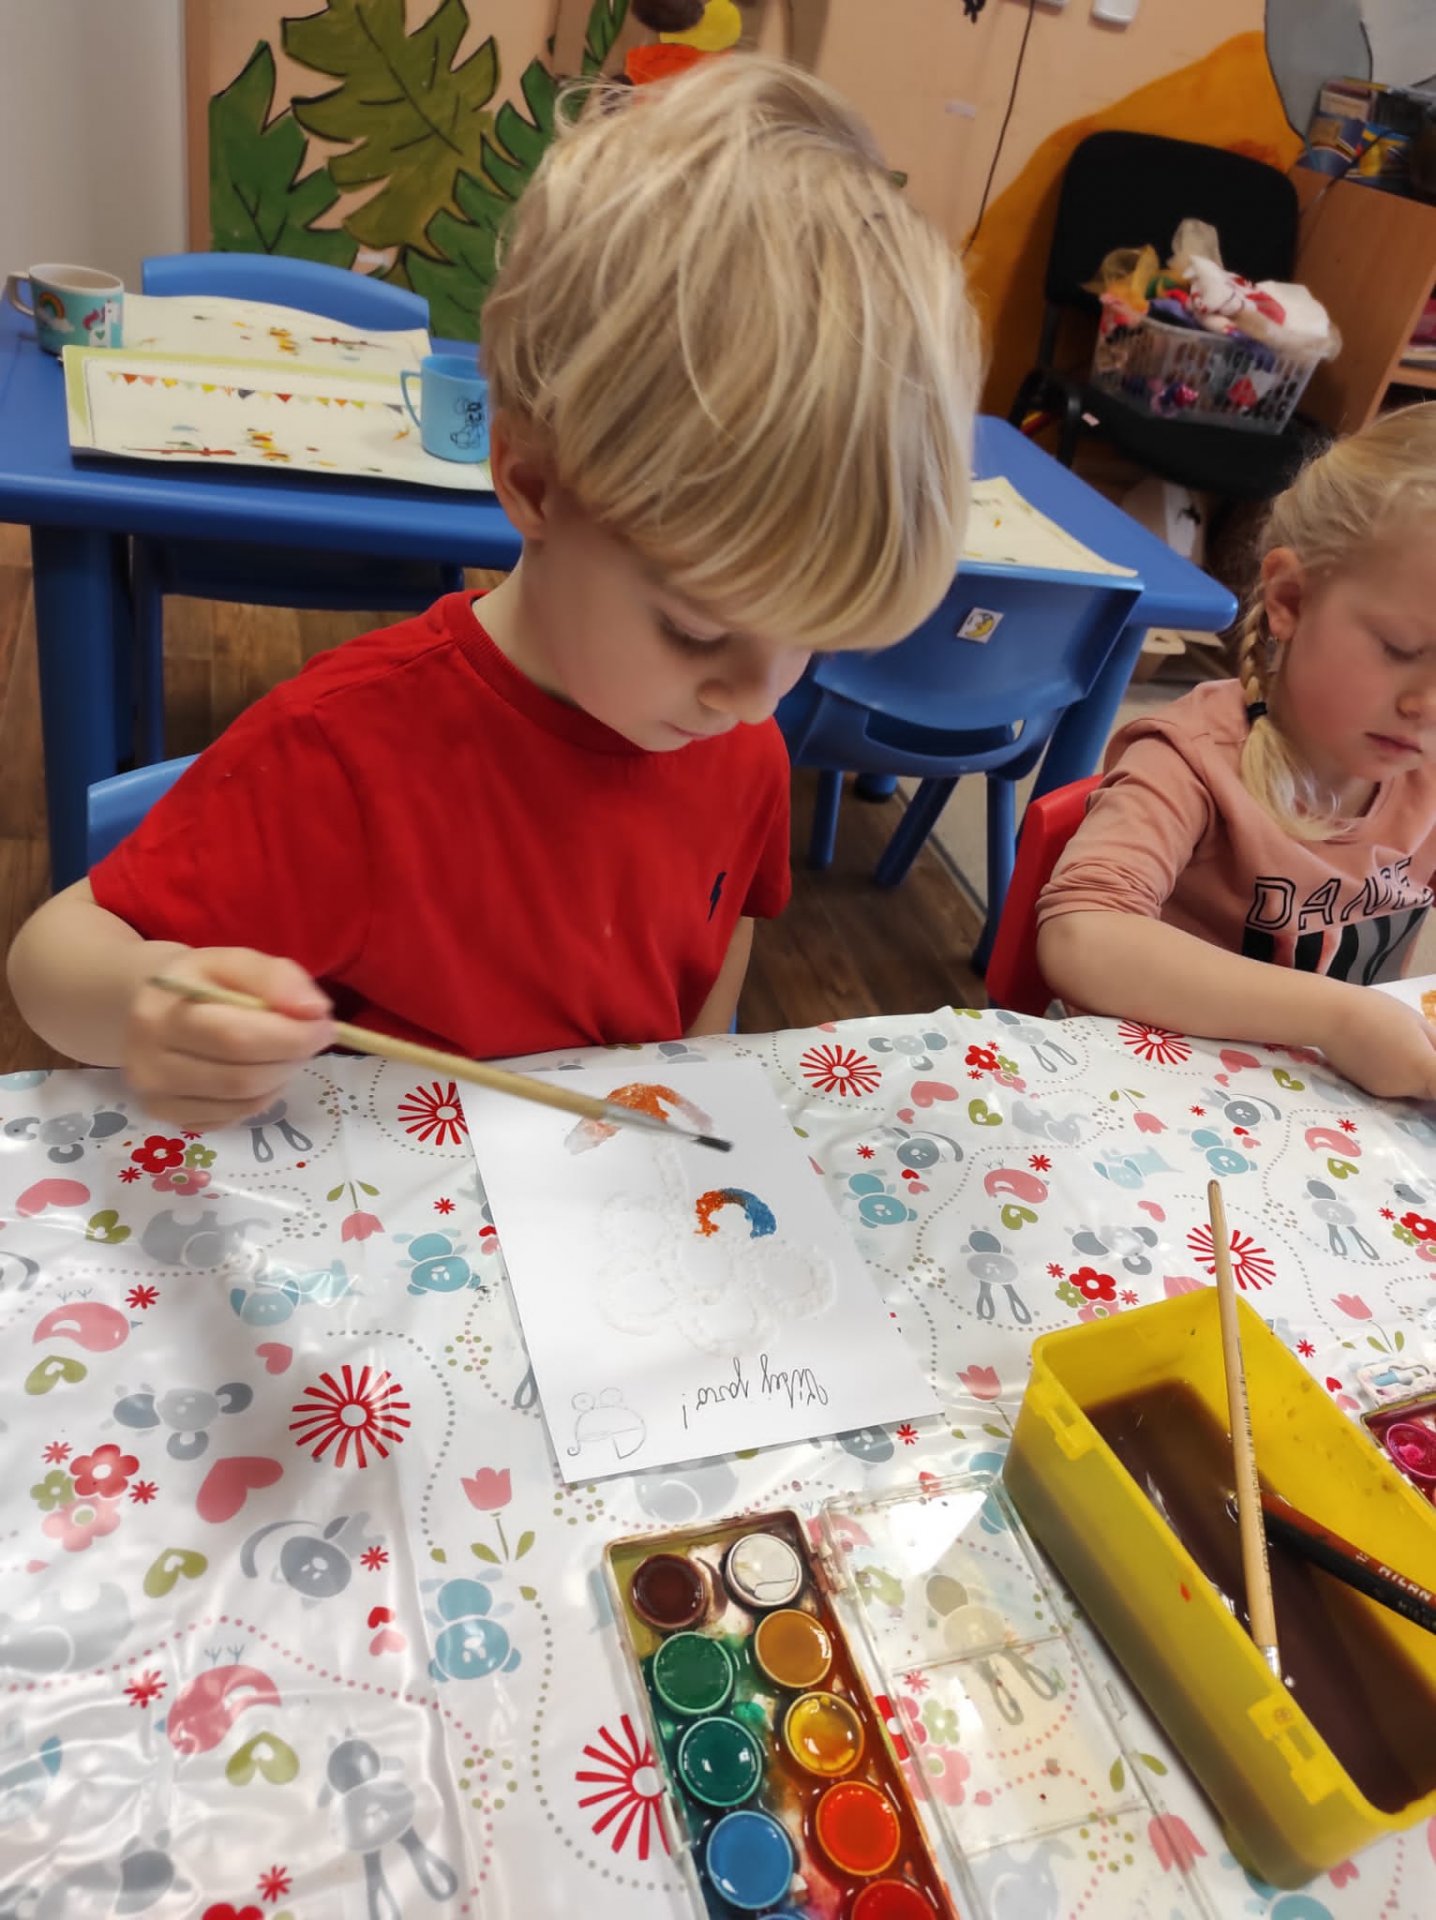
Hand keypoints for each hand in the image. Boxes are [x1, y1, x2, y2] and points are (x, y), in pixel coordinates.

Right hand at [123, 948, 333, 1128]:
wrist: (146, 1006)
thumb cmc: (200, 982)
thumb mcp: (234, 961)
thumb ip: (275, 977)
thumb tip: (314, 1011)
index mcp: (161, 1011)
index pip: (236, 1038)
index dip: (291, 1037)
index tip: (324, 1025)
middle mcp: (148, 1060)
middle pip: (242, 1078)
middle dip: (291, 1060)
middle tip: (310, 1040)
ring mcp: (154, 1095)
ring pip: (243, 1102)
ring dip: (280, 1078)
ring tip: (282, 1052)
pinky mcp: (166, 1117)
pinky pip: (232, 1118)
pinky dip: (259, 1097)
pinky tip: (256, 1072)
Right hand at [1314, 985, 1435, 1102]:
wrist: (1328, 1017)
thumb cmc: (1377, 1011)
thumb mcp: (1418, 1023)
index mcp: (1425, 1070)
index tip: (1433, 1064)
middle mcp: (1407, 1089)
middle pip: (1432, 1092)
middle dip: (1432, 1076)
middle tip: (1422, 1047)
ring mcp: (1386, 1092)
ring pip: (1414, 1090)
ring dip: (1417, 1076)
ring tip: (1401, 1047)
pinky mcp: (1369, 1090)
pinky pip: (1394, 1087)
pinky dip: (1396, 1076)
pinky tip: (1384, 1052)